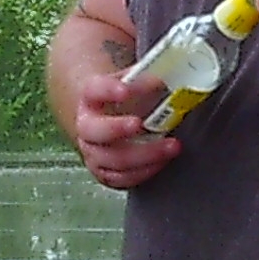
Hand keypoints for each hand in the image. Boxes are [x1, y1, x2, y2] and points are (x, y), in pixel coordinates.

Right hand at [66, 68, 182, 191]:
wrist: (111, 119)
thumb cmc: (126, 100)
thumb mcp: (133, 83)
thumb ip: (147, 81)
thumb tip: (167, 82)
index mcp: (91, 98)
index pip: (93, 90)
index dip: (107, 90)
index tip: (124, 90)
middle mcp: (86, 126)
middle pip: (94, 130)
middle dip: (117, 128)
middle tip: (139, 123)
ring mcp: (93, 152)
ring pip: (111, 160)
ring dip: (144, 154)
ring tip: (171, 145)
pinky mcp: (104, 173)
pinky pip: (120, 179)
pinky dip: (143, 172)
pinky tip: (162, 161)